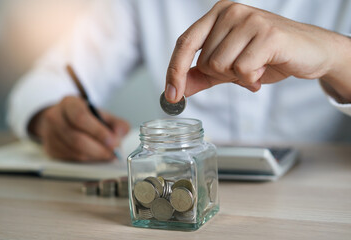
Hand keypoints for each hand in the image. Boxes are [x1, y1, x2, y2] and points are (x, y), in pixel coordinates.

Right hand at [28, 96, 129, 161]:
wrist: (65, 120)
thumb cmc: (86, 118)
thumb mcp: (103, 115)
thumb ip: (117, 123)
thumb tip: (120, 133)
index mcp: (69, 103)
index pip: (80, 117)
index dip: (98, 132)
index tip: (113, 141)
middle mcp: (55, 117)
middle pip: (77, 138)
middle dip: (99, 148)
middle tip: (114, 151)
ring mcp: (50, 135)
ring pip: (74, 151)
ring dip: (95, 156)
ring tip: (108, 154)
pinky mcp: (51, 149)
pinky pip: (71, 159)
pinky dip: (87, 160)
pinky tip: (96, 156)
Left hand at [165, 0, 350, 102]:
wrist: (309, 52)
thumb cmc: (267, 56)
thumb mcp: (228, 67)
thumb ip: (201, 76)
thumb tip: (176, 90)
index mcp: (218, 14)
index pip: (185, 43)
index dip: (174, 70)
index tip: (171, 96)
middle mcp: (231, 12)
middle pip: (205, 61)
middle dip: (223, 75)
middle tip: (244, 69)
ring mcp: (249, 20)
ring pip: (220, 66)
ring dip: (239, 77)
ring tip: (257, 68)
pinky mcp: (268, 34)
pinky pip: (242, 70)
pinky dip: (252, 79)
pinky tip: (265, 69)